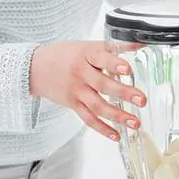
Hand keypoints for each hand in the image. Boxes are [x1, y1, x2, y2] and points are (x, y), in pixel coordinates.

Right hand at [30, 41, 144, 140]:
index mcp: (87, 55)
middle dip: (124, 93)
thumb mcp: (90, 45)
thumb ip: (116, 47)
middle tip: (141, 100)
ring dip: (118, 116)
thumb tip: (141, 44)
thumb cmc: (67, 55)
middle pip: (103, 85)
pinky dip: (102, 128)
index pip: (101, 59)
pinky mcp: (73, 105)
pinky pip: (88, 119)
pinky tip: (116, 135)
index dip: (114, 64)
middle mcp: (81, 74)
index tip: (128, 69)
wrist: (36, 68)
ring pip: (98, 105)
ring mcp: (76, 91)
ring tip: (135, 122)